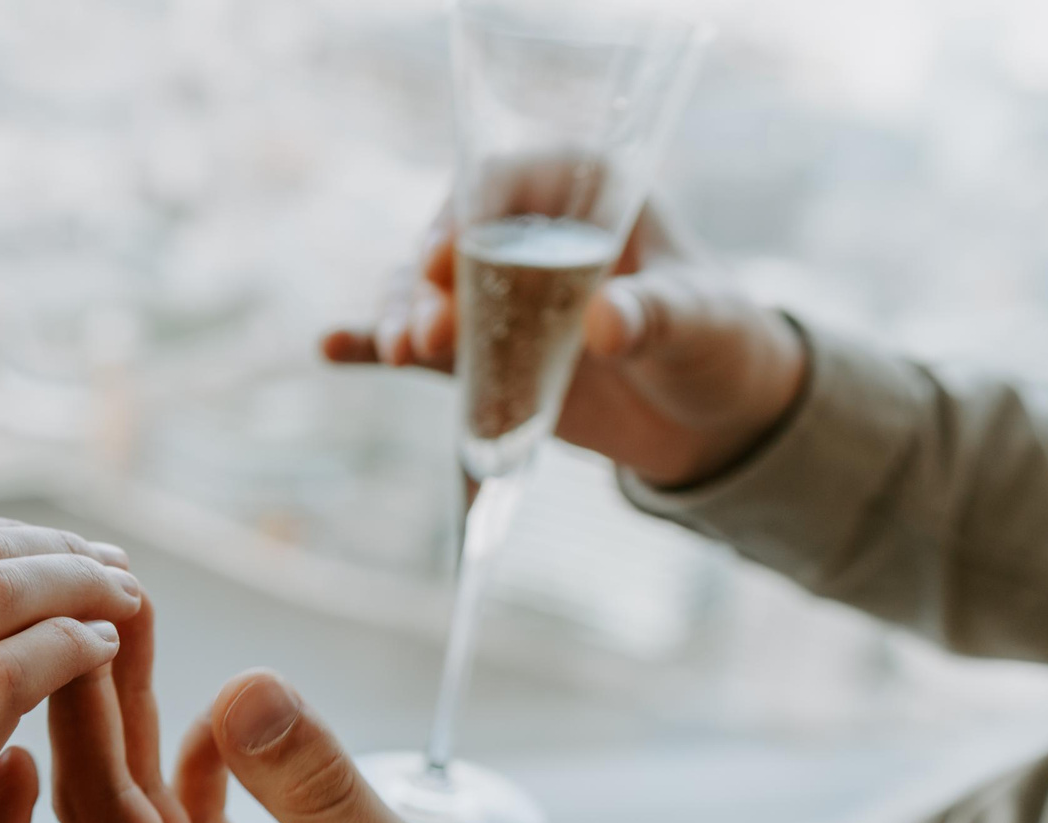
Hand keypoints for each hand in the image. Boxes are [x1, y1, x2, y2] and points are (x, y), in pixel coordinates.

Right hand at [324, 202, 808, 490]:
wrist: (706, 415)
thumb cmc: (714, 342)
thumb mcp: (699, 323)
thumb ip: (654, 315)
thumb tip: (605, 323)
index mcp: (584, 192)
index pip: (510, 182)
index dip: (470, 213)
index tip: (447, 259)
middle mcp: (527, 234)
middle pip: (453, 239)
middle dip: (428, 284)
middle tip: (429, 336)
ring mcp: (496, 296)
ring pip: (426, 292)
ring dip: (403, 318)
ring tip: (404, 355)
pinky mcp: (479, 354)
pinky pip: (419, 347)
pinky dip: (372, 344)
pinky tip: (332, 348)